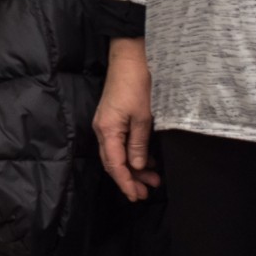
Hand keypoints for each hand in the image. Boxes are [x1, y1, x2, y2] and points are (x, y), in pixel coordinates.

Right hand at [95, 37, 159, 200]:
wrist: (129, 59)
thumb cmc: (137, 85)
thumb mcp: (143, 117)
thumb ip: (138, 144)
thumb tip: (135, 166)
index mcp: (107, 130)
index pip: (114, 165)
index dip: (125, 183)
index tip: (137, 196)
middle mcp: (102, 130)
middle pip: (113, 162)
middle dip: (130, 179)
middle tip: (148, 192)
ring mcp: (106, 124)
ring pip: (117, 154)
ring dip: (134, 167)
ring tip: (152, 178)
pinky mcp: (112, 119)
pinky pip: (120, 143)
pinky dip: (133, 154)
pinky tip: (146, 159)